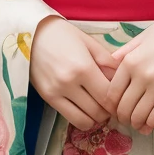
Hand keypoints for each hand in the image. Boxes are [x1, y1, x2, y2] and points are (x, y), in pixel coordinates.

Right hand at [29, 15, 118, 130]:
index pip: (108, 96)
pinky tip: (84, 107)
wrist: (31, 33)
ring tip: (97, 106)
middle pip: (99, 112)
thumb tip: (122, 78)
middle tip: (110, 102)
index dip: (118, 101)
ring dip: (95, 118)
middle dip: (108, 110)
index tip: (120, 97)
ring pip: (85, 121)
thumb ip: (107, 61)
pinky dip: (81, 118)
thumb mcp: (88, 42)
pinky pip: (70, 119)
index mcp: (83, 67)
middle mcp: (69, 83)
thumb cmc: (63, 34)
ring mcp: (56, 93)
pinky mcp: (47, 98)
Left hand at [105, 12, 153, 133]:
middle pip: (123, 107)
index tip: (113, 109)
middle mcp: (141, 75)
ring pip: (138, 115)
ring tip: (135, 123)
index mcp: (129, 62)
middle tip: (124, 119)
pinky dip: (149, 125)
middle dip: (121, 117)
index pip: (112, 93)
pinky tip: (147, 126)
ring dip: (134, 123)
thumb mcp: (141, 38)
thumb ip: (123, 52)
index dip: (110, 106)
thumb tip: (109, 65)